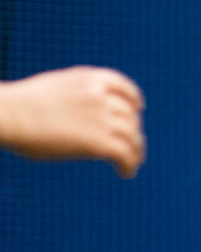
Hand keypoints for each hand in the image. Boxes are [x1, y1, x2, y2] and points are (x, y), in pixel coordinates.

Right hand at [0, 67, 145, 176]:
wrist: (10, 113)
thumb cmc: (20, 104)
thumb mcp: (54, 88)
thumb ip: (75, 95)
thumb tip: (80, 112)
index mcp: (89, 79)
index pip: (123, 87)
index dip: (133, 99)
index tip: (137, 109)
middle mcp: (101, 96)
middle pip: (129, 116)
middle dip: (132, 130)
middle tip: (130, 144)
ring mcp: (102, 118)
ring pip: (132, 137)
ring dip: (136, 151)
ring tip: (132, 162)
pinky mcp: (99, 142)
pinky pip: (125, 154)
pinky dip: (129, 164)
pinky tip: (125, 173)